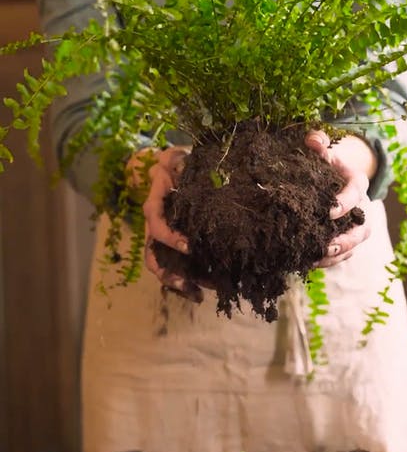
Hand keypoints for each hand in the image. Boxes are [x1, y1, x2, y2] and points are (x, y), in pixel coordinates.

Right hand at [126, 146, 203, 300]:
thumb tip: (171, 162)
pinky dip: (190, 280)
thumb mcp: (176, 156)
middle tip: (192, 288)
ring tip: (200, 295)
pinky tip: (206, 289)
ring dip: (181, 283)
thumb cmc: (180, 163)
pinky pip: (178, 266)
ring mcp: (165, 239)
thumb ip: (174, 159)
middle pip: (154, 257)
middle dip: (171, 275)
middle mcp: (156, 226)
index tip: (189, 247)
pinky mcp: (177, 245)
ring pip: (164, 267)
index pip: (156, 225)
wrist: (180, 169)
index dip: (169, 238)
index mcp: (155, 206)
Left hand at [305, 130, 372, 265]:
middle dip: (347, 239)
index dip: (346, 203)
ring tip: (319, 258)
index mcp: (357, 183)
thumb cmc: (324, 161)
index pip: (356, 193)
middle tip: (329, 246)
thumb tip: (313, 142)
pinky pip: (342, 253)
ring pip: (355, 244)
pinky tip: (310, 262)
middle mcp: (360, 207)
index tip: (330, 211)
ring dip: (339, 253)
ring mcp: (353, 225)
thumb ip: (318, 143)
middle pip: (362, 227)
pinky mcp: (343, 237)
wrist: (327, 174)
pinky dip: (329, 260)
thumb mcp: (321, 148)